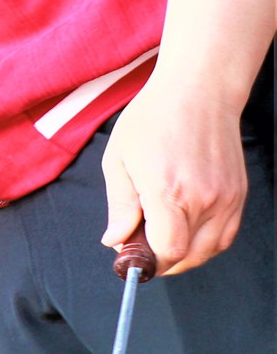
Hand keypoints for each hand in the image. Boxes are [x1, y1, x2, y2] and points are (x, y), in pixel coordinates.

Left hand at [100, 73, 248, 273]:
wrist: (198, 92)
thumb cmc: (153, 119)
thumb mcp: (118, 160)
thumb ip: (119, 206)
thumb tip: (115, 240)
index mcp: (169, 192)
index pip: (167, 252)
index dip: (145, 260)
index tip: (128, 252)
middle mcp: (204, 199)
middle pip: (189, 257)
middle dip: (162, 261)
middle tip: (141, 246)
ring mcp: (227, 198)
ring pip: (210, 250)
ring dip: (185, 254)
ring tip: (161, 237)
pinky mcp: (239, 194)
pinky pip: (226, 234)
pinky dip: (205, 241)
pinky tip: (184, 229)